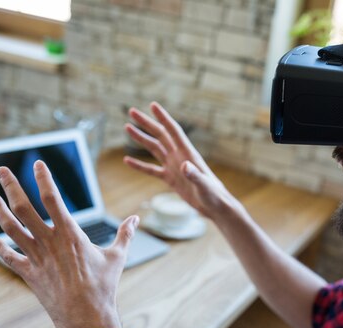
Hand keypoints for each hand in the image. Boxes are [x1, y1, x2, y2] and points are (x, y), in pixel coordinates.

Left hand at [0, 161, 138, 327]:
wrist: (86, 317)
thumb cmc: (104, 286)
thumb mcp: (118, 257)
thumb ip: (125, 234)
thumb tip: (136, 218)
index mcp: (71, 234)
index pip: (53, 198)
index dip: (44, 179)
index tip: (38, 164)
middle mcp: (49, 242)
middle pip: (24, 208)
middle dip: (11, 187)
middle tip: (1, 171)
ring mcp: (36, 258)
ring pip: (11, 228)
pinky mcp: (30, 274)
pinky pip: (8, 257)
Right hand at [123, 102, 237, 220]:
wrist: (214, 206)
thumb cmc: (213, 195)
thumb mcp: (203, 185)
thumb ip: (194, 175)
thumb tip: (184, 165)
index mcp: (188, 154)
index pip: (173, 131)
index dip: (163, 118)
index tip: (152, 105)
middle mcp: (179, 156)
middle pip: (160, 135)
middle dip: (146, 123)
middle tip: (131, 111)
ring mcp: (174, 167)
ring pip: (154, 148)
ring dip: (141, 139)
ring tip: (127, 128)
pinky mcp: (170, 179)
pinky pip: (151, 170)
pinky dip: (139, 165)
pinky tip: (127, 160)